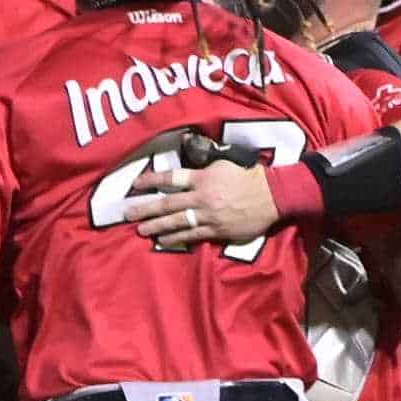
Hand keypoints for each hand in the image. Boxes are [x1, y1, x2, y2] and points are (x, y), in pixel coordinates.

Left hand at [128, 156, 279, 249]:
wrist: (272, 196)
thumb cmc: (247, 177)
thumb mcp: (223, 164)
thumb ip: (202, 166)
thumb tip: (185, 159)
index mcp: (203, 178)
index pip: (171, 178)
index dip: (151, 180)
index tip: (135, 184)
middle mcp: (202, 197)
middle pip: (168, 204)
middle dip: (146, 209)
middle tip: (128, 214)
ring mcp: (209, 216)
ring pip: (177, 222)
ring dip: (156, 226)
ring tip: (141, 230)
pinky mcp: (217, 231)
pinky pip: (192, 235)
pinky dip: (176, 238)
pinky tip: (163, 241)